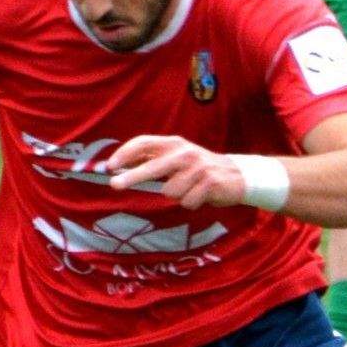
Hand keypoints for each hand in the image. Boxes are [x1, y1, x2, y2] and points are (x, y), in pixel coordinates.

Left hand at [102, 134, 240, 207]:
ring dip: (177, 196)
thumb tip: (119, 168)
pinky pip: (187, 202)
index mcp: (173, 143)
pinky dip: (191, 203)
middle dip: (131, 177)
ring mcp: (197, 167)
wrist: (235, 175)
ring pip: (170, 192)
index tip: (110, 165)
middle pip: (152, 167)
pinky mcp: (209, 182)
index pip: (144, 143)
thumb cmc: (197, 168)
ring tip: (189, 189)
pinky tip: (200, 195)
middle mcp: (184, 152)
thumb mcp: (176, 158)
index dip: (125, 153)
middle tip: (114, 184)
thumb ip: (152, 161)